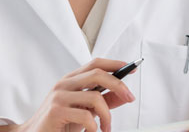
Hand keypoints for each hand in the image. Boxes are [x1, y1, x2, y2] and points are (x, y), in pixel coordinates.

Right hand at [14, 58, 136, 131]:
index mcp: (71, 80)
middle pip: (98, 73)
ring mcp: (59, 96)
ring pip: (96, 97)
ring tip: (106, 128)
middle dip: (119, 85)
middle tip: (130, 98)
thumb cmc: (60, 124)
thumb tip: (124, 95)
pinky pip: (86, 116)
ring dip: (108, 116)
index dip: (115, 64)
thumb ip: (103, 102)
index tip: (131, 68)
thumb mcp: (85, 111)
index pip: (95, 63)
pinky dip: (94, 127)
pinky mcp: (56, 111)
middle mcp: (64, 84)